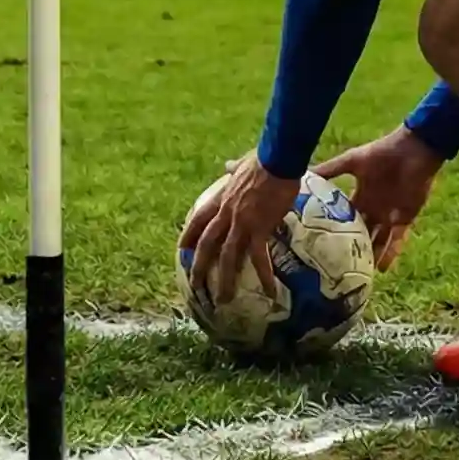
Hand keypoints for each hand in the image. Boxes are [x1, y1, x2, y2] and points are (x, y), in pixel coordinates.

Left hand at [177, 155, 297, 304]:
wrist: (277, 160)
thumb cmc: (263, 160)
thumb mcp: (242, 164)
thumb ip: (233, 169)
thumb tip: (228, 165)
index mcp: (222, 199)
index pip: (199, 219)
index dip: (189, 234)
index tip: (181, 248)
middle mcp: (226, 214)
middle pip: (207, 244)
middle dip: (199, 266)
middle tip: (195, 286)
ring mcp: (241, 223)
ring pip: (227, 256)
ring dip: (224, 279)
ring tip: (223, 299)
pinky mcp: (260, 228)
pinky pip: (260, 257)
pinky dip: (264, 275)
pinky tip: (269, 292)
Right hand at [313, 126, 444, 271]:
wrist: (413, 151)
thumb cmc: (382, 153)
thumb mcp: (351, 161)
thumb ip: (330, 169)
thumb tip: (303, 174)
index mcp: (360, 194)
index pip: (346, 216)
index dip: (336, 228)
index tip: (322, 243)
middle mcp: (374, 207)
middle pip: (362, 231)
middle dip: (353, 247)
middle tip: (339, 265)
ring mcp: (390, 214)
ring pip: (378, 239)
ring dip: (371, 255)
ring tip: (358, 274)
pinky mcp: (405, 217)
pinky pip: (397, 239)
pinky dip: (391, 253)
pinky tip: (382, 269)